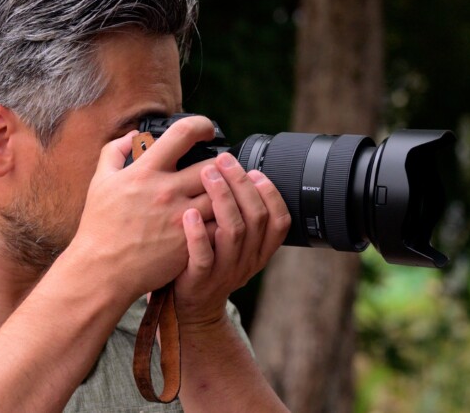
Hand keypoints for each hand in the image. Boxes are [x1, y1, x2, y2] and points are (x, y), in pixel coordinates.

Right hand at [63, 116, 217, 300]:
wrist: (102, 270)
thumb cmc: (100, 226)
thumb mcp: (100, 183)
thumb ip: (114, 152)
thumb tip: (133, 135)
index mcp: (145, 171)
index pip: (183, 134)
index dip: (201, 125)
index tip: (207, 130)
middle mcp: (166, 191)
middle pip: (212, 166)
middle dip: (221, 165)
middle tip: (222, 169)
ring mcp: (180, 217)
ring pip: (222, 195)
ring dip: (227, 192)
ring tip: (226, 193)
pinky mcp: (190, 242)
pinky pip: (220, 224)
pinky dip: (224, 219)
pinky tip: (221, 218)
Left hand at [175, 152, 290, 327]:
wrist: (192, 308)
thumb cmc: (211, 263)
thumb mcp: (236, 245)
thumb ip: (242, 215)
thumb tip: (239, 171)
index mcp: (261, 250)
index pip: (280, 220)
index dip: (271, 194)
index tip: (254, 171)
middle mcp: (248, 260)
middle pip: (256, 218)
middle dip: (241, 184)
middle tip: (224, 161)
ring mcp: (225, 271)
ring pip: (234, 232)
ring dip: (222, 198)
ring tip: (207, 174)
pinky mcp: (200, 280)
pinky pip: (204, 255)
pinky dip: (198, 232)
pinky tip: (189, 211)